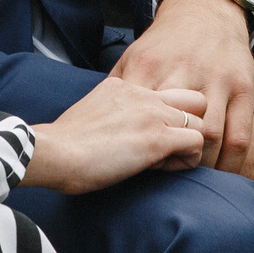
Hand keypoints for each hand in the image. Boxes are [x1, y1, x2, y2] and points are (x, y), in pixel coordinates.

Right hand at [24, 77, 208, 192]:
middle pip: (194, 98)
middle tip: (168, 147)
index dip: (165, 117)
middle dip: (189, 123)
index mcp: (125, 84)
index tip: (147, 139)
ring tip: (164, 161)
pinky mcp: (157, 138)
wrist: (53, 152)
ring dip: (188, 144)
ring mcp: (151, 113)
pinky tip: (162, 168)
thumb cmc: (65, 143)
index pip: (166, 93)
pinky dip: (186, 160)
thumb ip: (114, 114)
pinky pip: (196, 142)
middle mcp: (143, 92)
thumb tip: (122, 133)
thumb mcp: (92, 113)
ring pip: (200, 121)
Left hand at [110, 0, 253, 170]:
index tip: (135, 166)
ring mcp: (218, 79)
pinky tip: (219, 175)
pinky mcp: (244, 87)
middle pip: (176, 129)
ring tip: (191, 177)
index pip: (140, 118)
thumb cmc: (164, 45)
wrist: (204, 12)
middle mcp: (184, 70)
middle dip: (170, 159)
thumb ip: (120, 88)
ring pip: (210, 135)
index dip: (137, 148)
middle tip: (165, 174)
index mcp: (150, 65)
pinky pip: (239, 138)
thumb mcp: (134, 57)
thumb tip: (94, 121)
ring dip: (201, 164)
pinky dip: (229, 165)